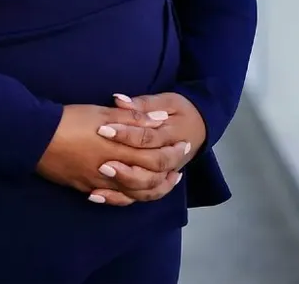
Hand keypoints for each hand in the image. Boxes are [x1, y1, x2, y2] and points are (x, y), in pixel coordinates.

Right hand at [35, 104, 185, 198]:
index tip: (183, 145)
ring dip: (153, 189)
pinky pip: (113, 198)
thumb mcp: (102, 112)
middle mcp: (113, 172)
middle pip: (149, 180)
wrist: (34, 138)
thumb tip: (159, 120)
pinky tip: (131, 192)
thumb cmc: (69, 120)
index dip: (173, 152)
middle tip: (179, 165)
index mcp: (119, 150)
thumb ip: (133, 119)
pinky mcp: (85, 187)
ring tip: (163, 181)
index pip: (156, 157)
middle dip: (168, 172)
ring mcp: (99, 183)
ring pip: (134, 194)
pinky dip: (126, 197)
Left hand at [89, 92, 206, 206]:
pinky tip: (97, 196)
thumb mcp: (168, 101)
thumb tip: (119, 100)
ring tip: (101, 178)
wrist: (201, 128)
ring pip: (146, 189)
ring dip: (123, 185)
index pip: (148, 139)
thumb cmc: (182, 112)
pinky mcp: (156, 183)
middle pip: (150, 171)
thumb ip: (144, 103)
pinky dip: (119, 198)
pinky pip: (139, 196)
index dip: (125, 134)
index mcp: (172, 136)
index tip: (103, 129)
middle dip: (125, 169)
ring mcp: (164, 174)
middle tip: (102, 164)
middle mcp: (171, 161)